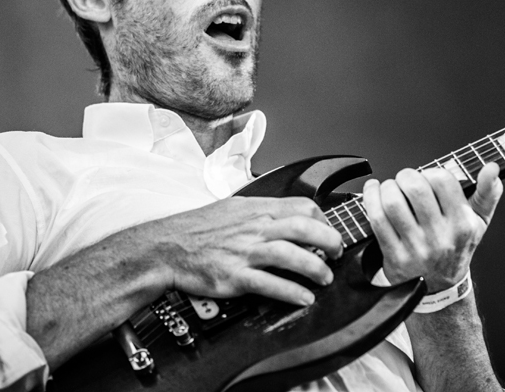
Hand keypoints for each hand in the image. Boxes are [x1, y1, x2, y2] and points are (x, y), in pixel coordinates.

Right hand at [132, 196, 343, 306]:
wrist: (167, 247)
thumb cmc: (199, 229)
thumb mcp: (235, 208)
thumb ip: (263, 212)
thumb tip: (290, 216)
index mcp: (257, 209)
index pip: (302, 206)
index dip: (323, 219)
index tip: (329, 231)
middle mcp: (255, 228)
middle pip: (303, 228)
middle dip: (328, 240)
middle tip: (337, 253)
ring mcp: (245, 252)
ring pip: (291, 255)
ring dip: (315, 268)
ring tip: (326, 278)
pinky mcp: (235, 276)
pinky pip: (270, 284)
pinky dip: (291, 292)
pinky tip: (304, 298)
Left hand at [361, 163, 501, 291]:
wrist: (439, 289)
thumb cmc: (457, 247)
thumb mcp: (479, 223)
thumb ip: (488, 193)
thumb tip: (492, 168)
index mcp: (462, 224)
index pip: (442, 180)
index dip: (430, 172)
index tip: (427, 177)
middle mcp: (440, 237)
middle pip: (414, 188)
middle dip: (405, 176)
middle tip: (405, 180)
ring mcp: (416, 249)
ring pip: (393, 203)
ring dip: (387, 187)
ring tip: (390, 188)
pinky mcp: (395, 257)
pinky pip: (377, 220)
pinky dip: (371, 199)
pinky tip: (373, 192)